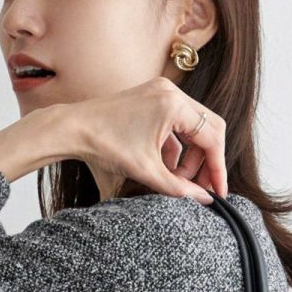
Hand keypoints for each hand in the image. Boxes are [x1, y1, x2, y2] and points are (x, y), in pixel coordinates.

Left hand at [69, 78, 227, 203]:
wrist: (73, 129)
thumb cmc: (105, 145)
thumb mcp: (147, 172)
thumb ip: (180, 189)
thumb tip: (206, 200)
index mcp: (173, 105)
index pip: (212, 137)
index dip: (218, 169)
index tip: (219, 192)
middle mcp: (171, 92)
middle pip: (208, 129)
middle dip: (206, 162)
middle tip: (201, 188)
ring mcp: (162, 92)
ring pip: (193, 128)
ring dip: (190, 157)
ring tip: (177, 181)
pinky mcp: (152, 99)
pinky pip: (176, 125)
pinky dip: (176, 148)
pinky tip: (166, 168)